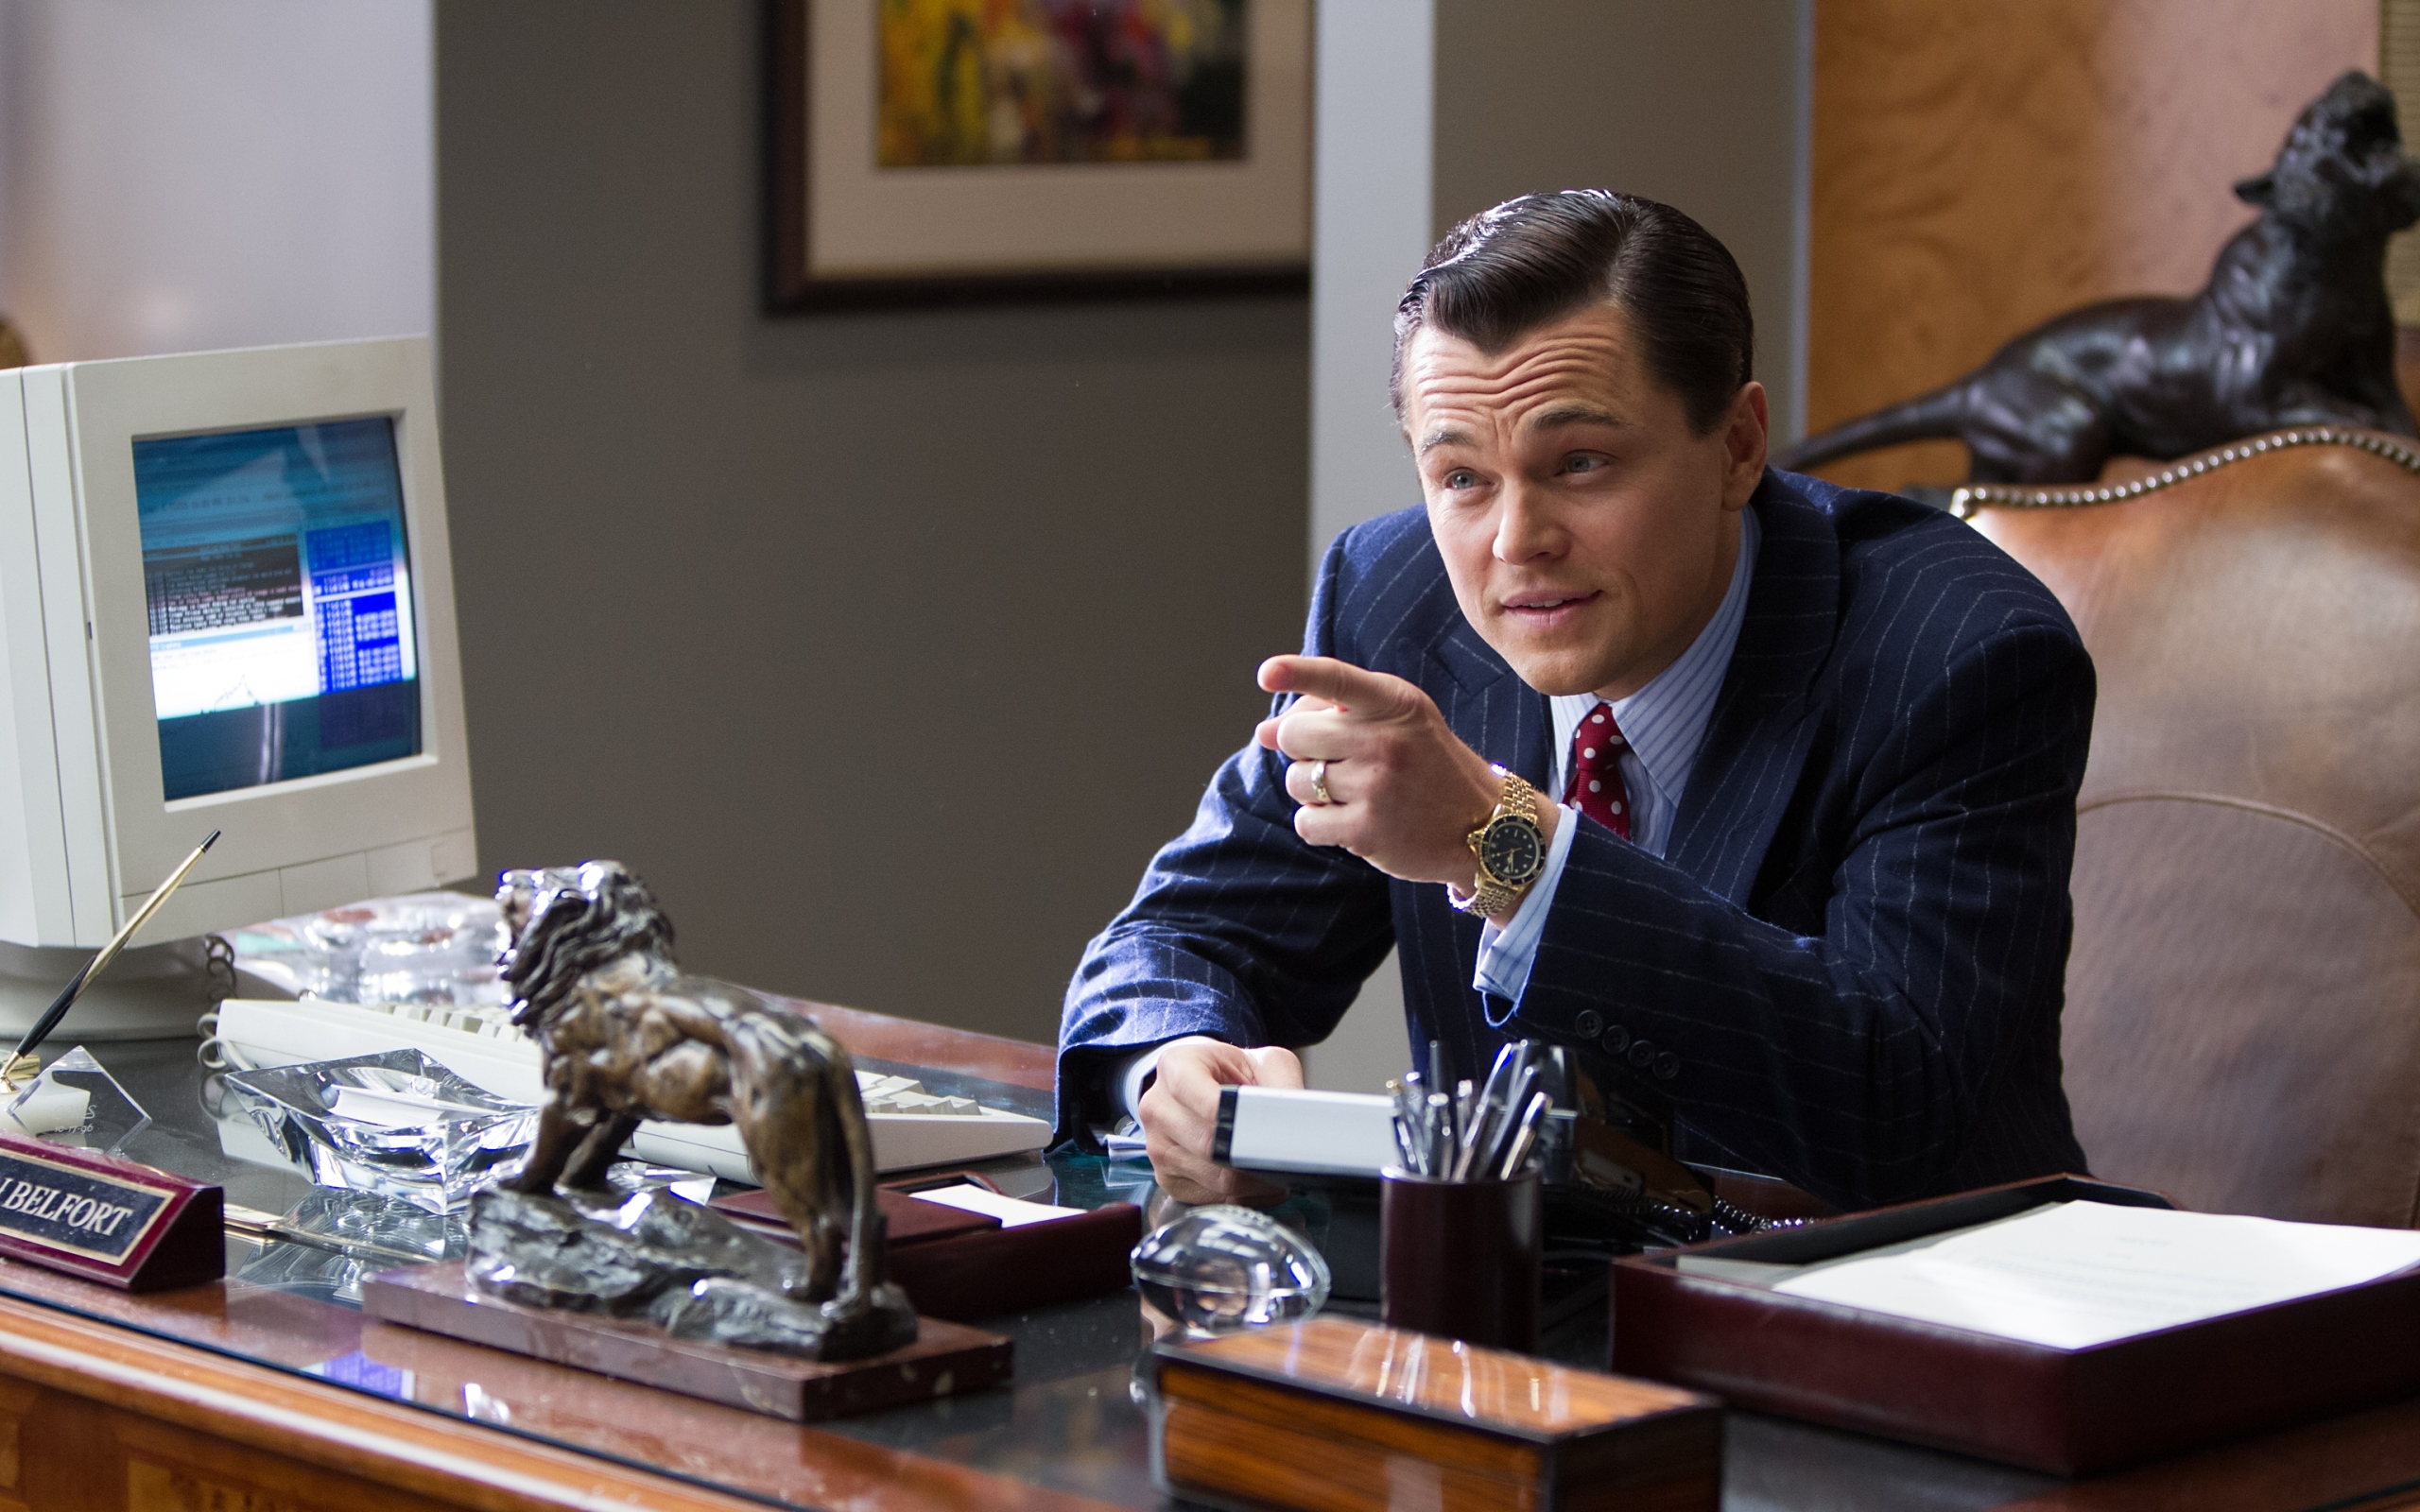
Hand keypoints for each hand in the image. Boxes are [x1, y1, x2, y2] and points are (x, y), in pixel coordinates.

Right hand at [1138, 1037, 1303, 1205]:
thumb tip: (1298, 1123)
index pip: (1208, 1104)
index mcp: (1176, 1067)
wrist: (1204, 1085)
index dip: (1242, 1124)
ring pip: (1216, 1179)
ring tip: (1275, 1167)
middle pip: (1211, 1148)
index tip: (1270, 1134)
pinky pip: (1212, 1199)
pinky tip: (1256, 1181)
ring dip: (1253, 1181)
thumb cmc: (1231, 1073)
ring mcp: (1158, 1147)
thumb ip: (1282, 1085)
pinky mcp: (1167, 1179)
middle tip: (1286, 1157)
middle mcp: (1158, 1107)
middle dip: (1254, 1157)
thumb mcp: (1264, 1062)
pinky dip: (1242, 1196)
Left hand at [1255, 655, 1553, 883]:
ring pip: (1297, 781)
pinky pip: (1306, 822)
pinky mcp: (1366, 831)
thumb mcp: (1399, 721)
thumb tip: (1263, 731)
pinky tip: (1350, 820)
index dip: (1298, 673)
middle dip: (1302, 750)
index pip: (1338, 679)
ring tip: (1353, 792)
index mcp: (1395, 703)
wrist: (1486, 825)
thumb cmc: (1427, 764)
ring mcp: (1376, 787)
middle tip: (1336, 761)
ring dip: (1312, 790)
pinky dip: (1318, 824)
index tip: (1266, 672)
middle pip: (1295, 736)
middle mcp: (1386, 740)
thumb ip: (1334, 714)